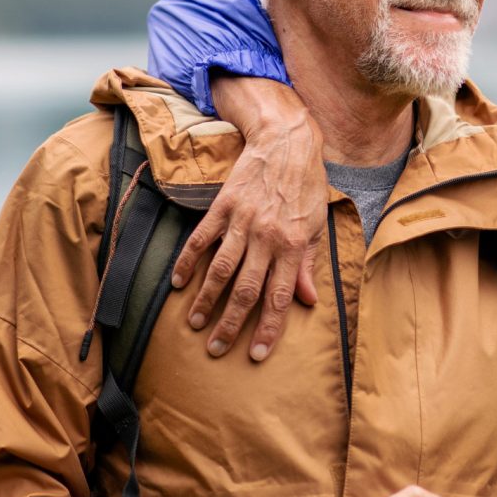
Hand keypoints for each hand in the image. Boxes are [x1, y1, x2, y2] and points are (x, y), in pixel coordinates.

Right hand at [171, 76, 325, 360]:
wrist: (287, 141)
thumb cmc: (307, 185)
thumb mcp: (318, 224)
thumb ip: (309, 264)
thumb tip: (308, 300)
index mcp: (294, 245)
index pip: (280, 296)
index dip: (268, 329)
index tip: (254, 355)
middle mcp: (267, 238)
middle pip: (246, 290)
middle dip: (230, 325)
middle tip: (216, 349)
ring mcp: (243, 222)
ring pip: (220, 270)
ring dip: (206, 300)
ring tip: (193, 323)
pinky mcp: (223, 206)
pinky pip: (201, 239)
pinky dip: (187, 261)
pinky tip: (177, 282)